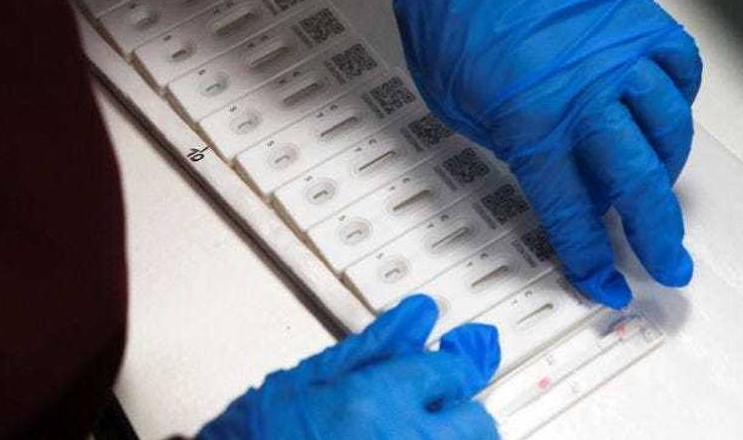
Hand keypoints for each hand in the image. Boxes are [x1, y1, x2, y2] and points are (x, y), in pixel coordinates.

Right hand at [197, 295, 500, 439]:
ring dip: (448, 436)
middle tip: (434, 407)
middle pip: (477, 422)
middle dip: (459, 411)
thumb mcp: (317, 376)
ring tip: (410, 430)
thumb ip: (378, 344)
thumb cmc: (264, 432)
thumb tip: (419, 315)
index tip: (441, 367)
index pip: (453, 371)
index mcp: (380, 400)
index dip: (447, 366)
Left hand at [365, 0, 701, 308]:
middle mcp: (589, 93)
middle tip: (669, 263)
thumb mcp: (459, 103)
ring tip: (660, 185)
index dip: (590, 255)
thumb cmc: (446, 10)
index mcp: (534, 123)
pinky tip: (665, 111)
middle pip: (639, 182)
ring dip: (670, 167)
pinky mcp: (636, 13)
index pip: (572, 210)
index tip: (604, 280)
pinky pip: (678, 65)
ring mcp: (620, 50)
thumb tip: (554, 175)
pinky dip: (678, 96)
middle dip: (656, 234)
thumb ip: (514, 144)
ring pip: (669, 126)